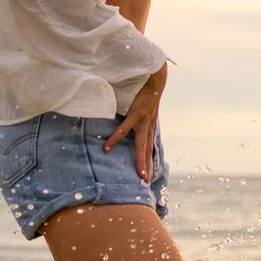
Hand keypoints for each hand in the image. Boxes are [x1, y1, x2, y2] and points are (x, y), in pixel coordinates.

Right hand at [104, 62, 168, 183]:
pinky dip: (115, 139)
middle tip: (146, 183)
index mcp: (148, 125)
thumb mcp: (140, 105)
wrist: (154, 76)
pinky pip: (124, 129)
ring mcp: (144, 121)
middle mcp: (148, 126)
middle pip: (147, 151)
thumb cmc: (144, 89)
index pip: (148, 147)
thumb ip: (134, 114)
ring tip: (139, 176)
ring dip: (141, 161)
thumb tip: (124, 119)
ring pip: (142, 146)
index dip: (147, 161)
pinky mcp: (137, 114)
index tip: (147, 175)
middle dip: (146, 167)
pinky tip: (106, 148)